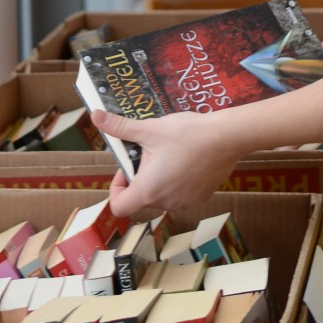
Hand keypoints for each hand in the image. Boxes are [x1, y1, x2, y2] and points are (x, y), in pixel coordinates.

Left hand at [91, 108, 240, 218]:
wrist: (227, 137)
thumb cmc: (187, 134)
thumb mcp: (150, 128)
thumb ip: (121, 126)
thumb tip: (95, 116)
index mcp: (148, 190)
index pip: (119, 206)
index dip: (116, 188)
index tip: (127, 168)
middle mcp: (165, 203)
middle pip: (141, 198)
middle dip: (141, 177)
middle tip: (151, 152)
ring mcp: (185, 203)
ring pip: (162, 196)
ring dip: (160, 180)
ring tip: (171, 154)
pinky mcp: (201, 198)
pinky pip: (180, 195)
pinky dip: (178, 182)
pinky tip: (189, 160)